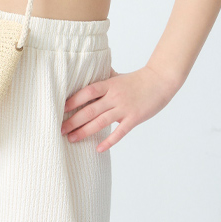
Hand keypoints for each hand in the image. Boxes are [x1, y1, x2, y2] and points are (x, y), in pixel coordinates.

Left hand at [61, 65, 179, 152]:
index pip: (87, 92)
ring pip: (101, 122)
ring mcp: (124, 108)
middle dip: (73, 121)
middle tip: (59, 130)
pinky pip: (120, 132)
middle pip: (90, 110)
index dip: (73, 100)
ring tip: (72, 139)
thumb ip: (102, 78)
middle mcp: (115, 96)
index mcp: (109, 84)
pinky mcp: (134, 118)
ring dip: (84, 131)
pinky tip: (98, 149)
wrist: (160, 81)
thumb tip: (85, 72)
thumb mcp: (117, 76)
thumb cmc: (137, 79)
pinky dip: (109, 141)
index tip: (60, 109)